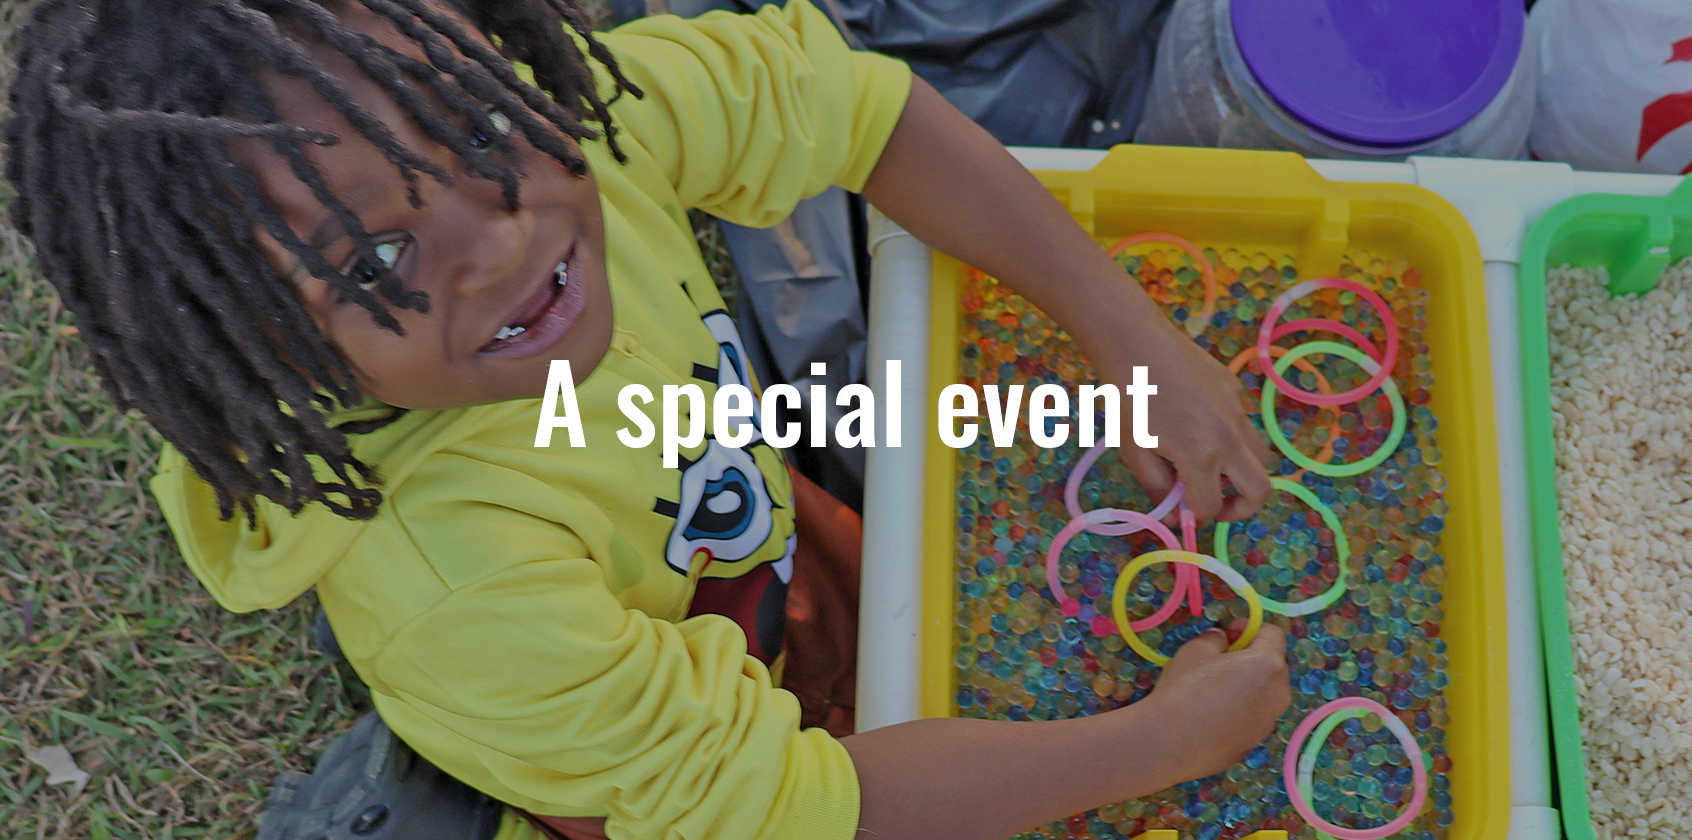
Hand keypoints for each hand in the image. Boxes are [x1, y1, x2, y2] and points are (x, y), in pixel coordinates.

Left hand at [1092, 313, 1272, 524]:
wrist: (1135, 343)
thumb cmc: (1128, 399)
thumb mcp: (1134, 451)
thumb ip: (1158, 488)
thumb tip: (1173, 515)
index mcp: (1201, 455)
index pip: (1212, 506)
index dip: (1197, 520)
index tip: (1185, 516)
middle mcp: (1228, 436)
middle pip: (1260, 489)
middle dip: (1242, 508)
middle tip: (1219, 506)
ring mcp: (1238, 410)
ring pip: (1259, 455)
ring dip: (1241, 472)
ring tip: (1211, 468)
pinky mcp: (1236, 389)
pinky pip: (1244, 423)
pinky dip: (1230, 436)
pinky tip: (1197, 423)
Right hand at [1139, 621, 1289, 782]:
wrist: (1171, 743)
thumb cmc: (1185, 689)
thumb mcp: (1196, 650)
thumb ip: (1216, 639)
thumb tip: (1222, 640)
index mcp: (1268, 665)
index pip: (1273, 633)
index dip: (1250, 627)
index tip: (1229, 632)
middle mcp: (1279, 694)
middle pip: (1272, 665)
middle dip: (1250, 656)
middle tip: (1220, 659)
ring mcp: (1269, 721)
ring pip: (1264, 693)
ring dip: (1246, 684)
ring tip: (1214, 689)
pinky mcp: (1255, 742)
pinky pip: (1252, 716)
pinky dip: (1239, 709)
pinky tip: (1211, 714)